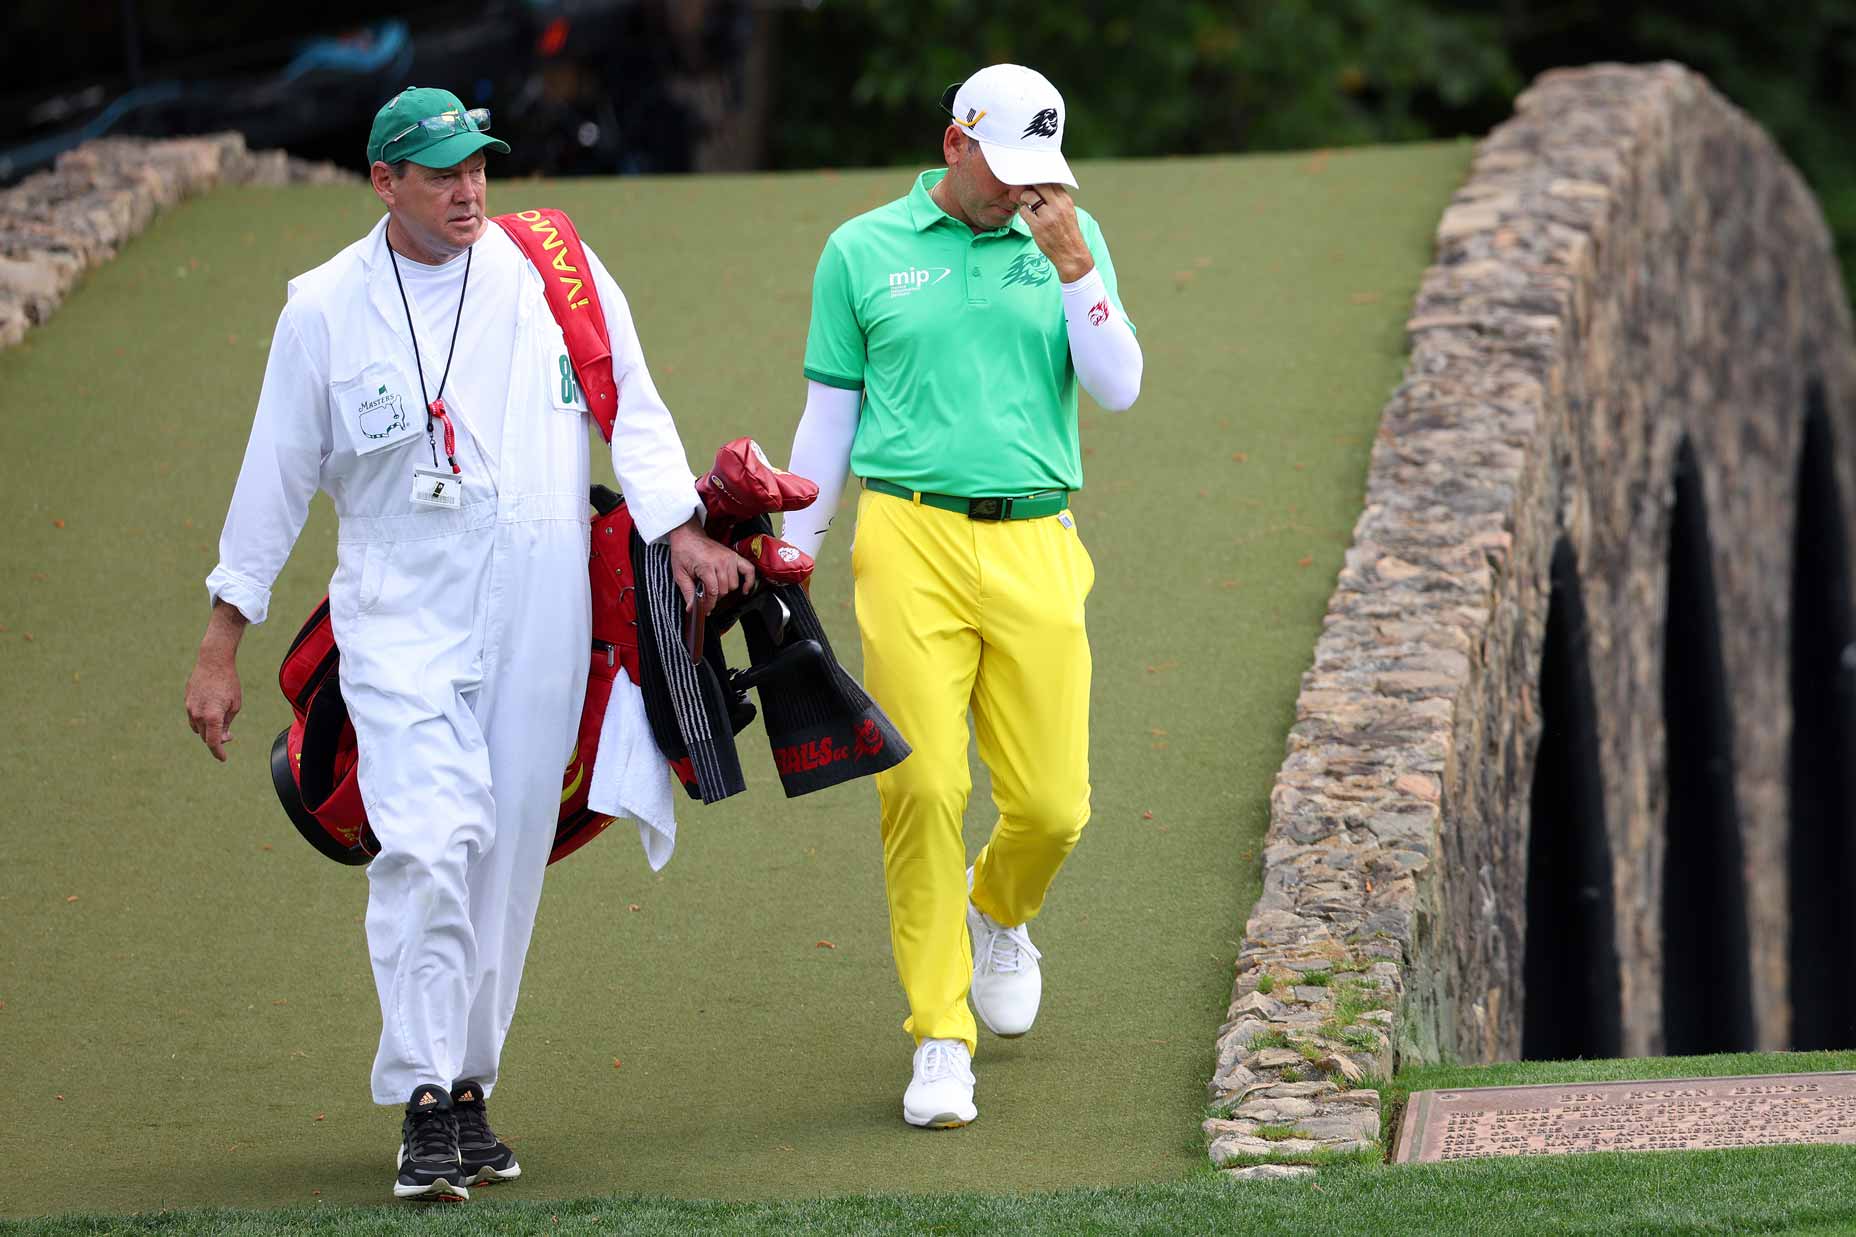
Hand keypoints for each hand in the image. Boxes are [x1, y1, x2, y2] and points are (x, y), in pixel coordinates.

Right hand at [186, 603, 247, 761]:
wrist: (213, 661)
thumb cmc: (229, 683)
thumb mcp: (235, 705)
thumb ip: (227, 723)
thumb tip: (224, 738)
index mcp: (212, 716)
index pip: (213, 742)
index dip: (218, 753)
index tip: (223, 759)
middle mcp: (198, 714)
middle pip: (206, 737)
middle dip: (216, 740)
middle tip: (229, 735)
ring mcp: (190, 708)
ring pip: (198, 728)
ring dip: (208, 730)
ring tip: (221, 722)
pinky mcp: (187, 701)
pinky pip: (193, 717)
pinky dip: (202, 720)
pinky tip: (211, 713)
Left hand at [667, 516, 755, 613]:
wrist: (688, 535)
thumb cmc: (683, 552)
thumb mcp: (680, 573)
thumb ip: (687, 592)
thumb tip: (691, 607)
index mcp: (707, 565)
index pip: (713, 592)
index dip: (709, 604)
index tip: (705, 609)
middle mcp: (721, 561)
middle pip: (724, 590)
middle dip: (715, 597)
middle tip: (706, 597)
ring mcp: (729, 558)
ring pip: (734, 584)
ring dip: (726, 590)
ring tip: (716, 589)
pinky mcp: (734, 555)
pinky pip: (749, 570)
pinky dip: (749, 581)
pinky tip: (744, 589)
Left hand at [1015, 184, 1093, 282]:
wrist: (1071, 254)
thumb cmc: (1067, 233)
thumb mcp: (1067, 212)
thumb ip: (1056, 199)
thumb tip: (1041, 187)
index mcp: (1065, 200)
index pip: (1050, 181)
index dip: (1039, 180)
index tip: (1034, 183)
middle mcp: (1057, 206)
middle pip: (1038, 185)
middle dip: (1030, 186)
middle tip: (1028, 191)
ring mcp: (1047, 216)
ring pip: (1029, 196)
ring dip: (1024, 198)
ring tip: (1026, 204)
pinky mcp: (1037, 226)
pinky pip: (1024, 211)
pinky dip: (1023, 211)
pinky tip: (1027, 215)